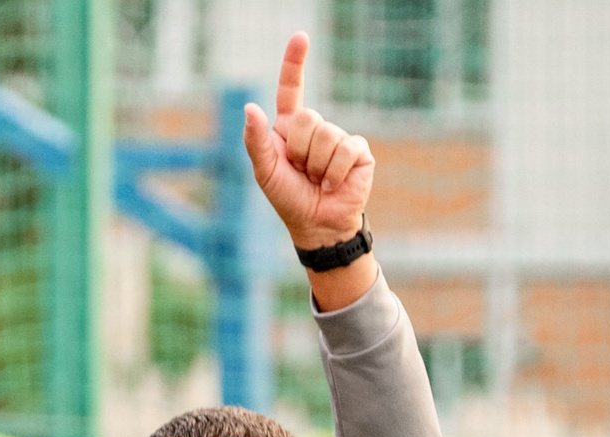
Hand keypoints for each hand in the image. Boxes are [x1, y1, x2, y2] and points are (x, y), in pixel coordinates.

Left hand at [241, 35, 374, 252]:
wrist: (317, 226)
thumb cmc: (289, 199)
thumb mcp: (265, 172)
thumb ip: (255, 141)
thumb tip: (250, 107)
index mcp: (290, 128)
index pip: (291, 89)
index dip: (294, 63)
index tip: (301, 37)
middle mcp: (316, 128)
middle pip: (307, 118)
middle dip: (300, 150)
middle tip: (302, 171)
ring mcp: (339, 137)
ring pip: (326, 135)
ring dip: (317, 165)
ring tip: (318, 181)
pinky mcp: (359, 151)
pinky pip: (345, 148)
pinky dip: (335, 172)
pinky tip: (334, 184)